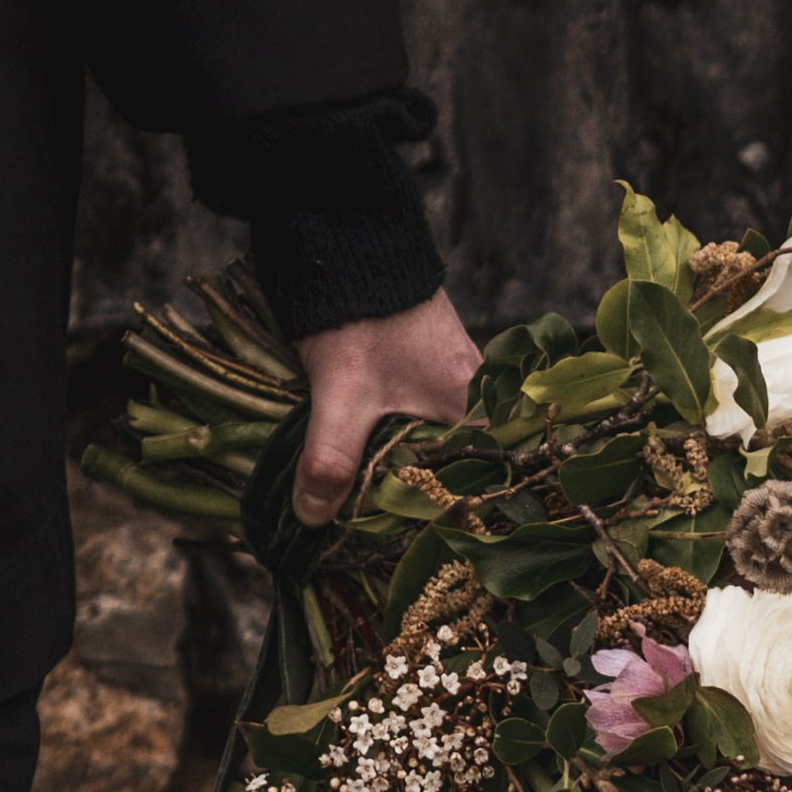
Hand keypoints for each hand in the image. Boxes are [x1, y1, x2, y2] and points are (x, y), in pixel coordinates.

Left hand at [291, 287, 483, 525]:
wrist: (354, 246)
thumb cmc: (359, 319)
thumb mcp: (340, 394)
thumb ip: (330, 458)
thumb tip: (312, 519)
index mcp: (473, 407)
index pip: (473, 482)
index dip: (439, 516)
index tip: (404, 545)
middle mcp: (479, 394)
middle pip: (454, 465)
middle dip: (416, 497)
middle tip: (378, 536)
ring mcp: (459, 377)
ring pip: (437, 442)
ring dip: (404, 468)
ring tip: (370, 506)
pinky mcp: (435, 366)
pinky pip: (426, 418)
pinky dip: (400, 440)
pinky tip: (372, 460)